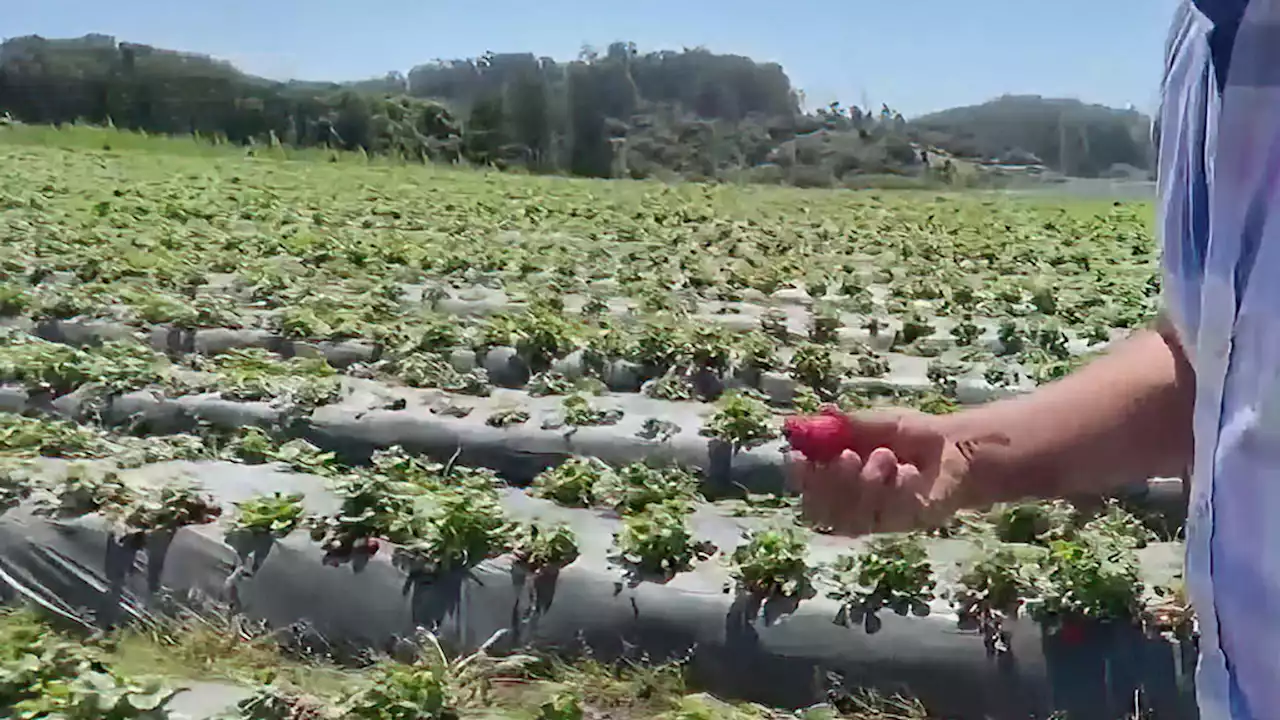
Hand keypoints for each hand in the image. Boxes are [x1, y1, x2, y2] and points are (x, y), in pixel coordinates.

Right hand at [789, 408, 1003, 535]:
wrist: (957, 448)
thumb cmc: (912, 435)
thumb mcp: (877, 422)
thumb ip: (848, 423)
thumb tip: (821, 413)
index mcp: (837, 475)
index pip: (805, 487)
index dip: (799, 477)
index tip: (799, 456)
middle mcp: (852, 502)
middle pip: (820, 511)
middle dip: (830, 483)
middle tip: (848, 455)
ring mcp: (877, 517)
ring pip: (852, 517)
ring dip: (865, 484)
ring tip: (886, 456)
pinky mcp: (904, 523)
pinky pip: (887, 516)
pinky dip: (895, 490)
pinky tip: (909, 472)